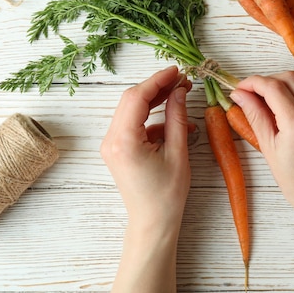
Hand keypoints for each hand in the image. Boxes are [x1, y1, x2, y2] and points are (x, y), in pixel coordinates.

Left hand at [101, 66, 191, 233]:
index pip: (137, 97)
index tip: (176, 70)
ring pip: (132, 109)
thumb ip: (177, 118)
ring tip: (180, 94)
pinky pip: (133, 123)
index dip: (157, 80)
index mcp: (124, 141)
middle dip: (157, 87)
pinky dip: (152, 117)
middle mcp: (111, 140)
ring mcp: (112, 144)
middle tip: (182, 81)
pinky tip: (174, 120)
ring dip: (155, 100)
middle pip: (131, 100)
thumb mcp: (177, 153)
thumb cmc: (166, 194)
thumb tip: (180, 91)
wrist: (153, 222)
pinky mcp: (117, 148)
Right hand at [231, 70, 293, 292]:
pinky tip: (290, 101)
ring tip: (272, 95)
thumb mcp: (269, 150)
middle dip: (267, 79)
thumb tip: (240, 94)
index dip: (253, 83)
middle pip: (290, 77)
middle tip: (252, 93)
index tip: (240, 88)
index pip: (273, 87)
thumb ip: (255, 116)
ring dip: (286, 79)